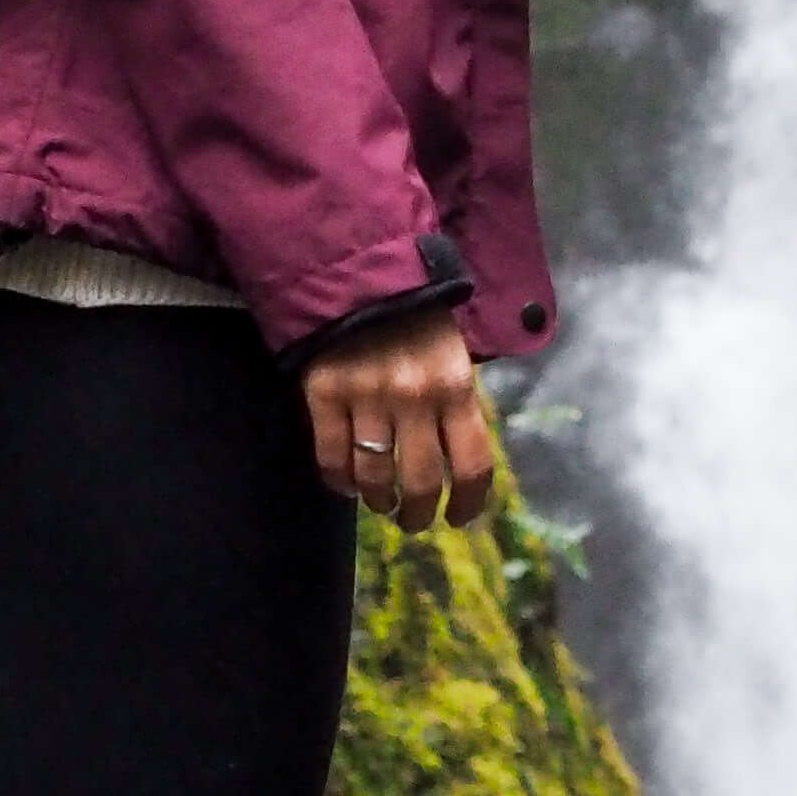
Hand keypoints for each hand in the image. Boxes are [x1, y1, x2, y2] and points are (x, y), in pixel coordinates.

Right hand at [302, 300, 493, 531]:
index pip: (472, 464)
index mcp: (456, 386)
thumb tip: (458, 467)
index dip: (468, 502)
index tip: (458, 518)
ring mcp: (366, 396)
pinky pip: (331, 457)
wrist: (358, 275)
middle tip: (412, 520)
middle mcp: (414, 397)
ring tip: (381, 504)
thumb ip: (456, 407)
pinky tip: (346, 486)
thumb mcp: (454, 357)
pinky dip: (339, 482)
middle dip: (417, 513)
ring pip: (373, 476)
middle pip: (420, 481)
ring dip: (379, 501)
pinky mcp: (324, 393)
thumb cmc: (416, 321)